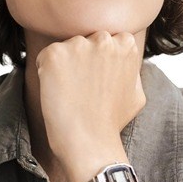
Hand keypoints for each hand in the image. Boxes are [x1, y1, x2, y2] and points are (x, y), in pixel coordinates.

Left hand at [35, 30, 145, 164]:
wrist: (90, 143)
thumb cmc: (112, 122)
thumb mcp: (136, 92)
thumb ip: (130, 68)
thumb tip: (124, 58)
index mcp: (125, 43)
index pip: (105, 39)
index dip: (98, 60)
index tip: (97, 80)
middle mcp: (103, 38)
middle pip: (85, 40)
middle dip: (81, 58)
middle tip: (82, 87)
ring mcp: (78, 44)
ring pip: (65, 48)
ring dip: (64, 65)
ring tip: (70, 92)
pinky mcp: (54, 54)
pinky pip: (45, 57)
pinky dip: (46, 72)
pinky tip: (56, 91)